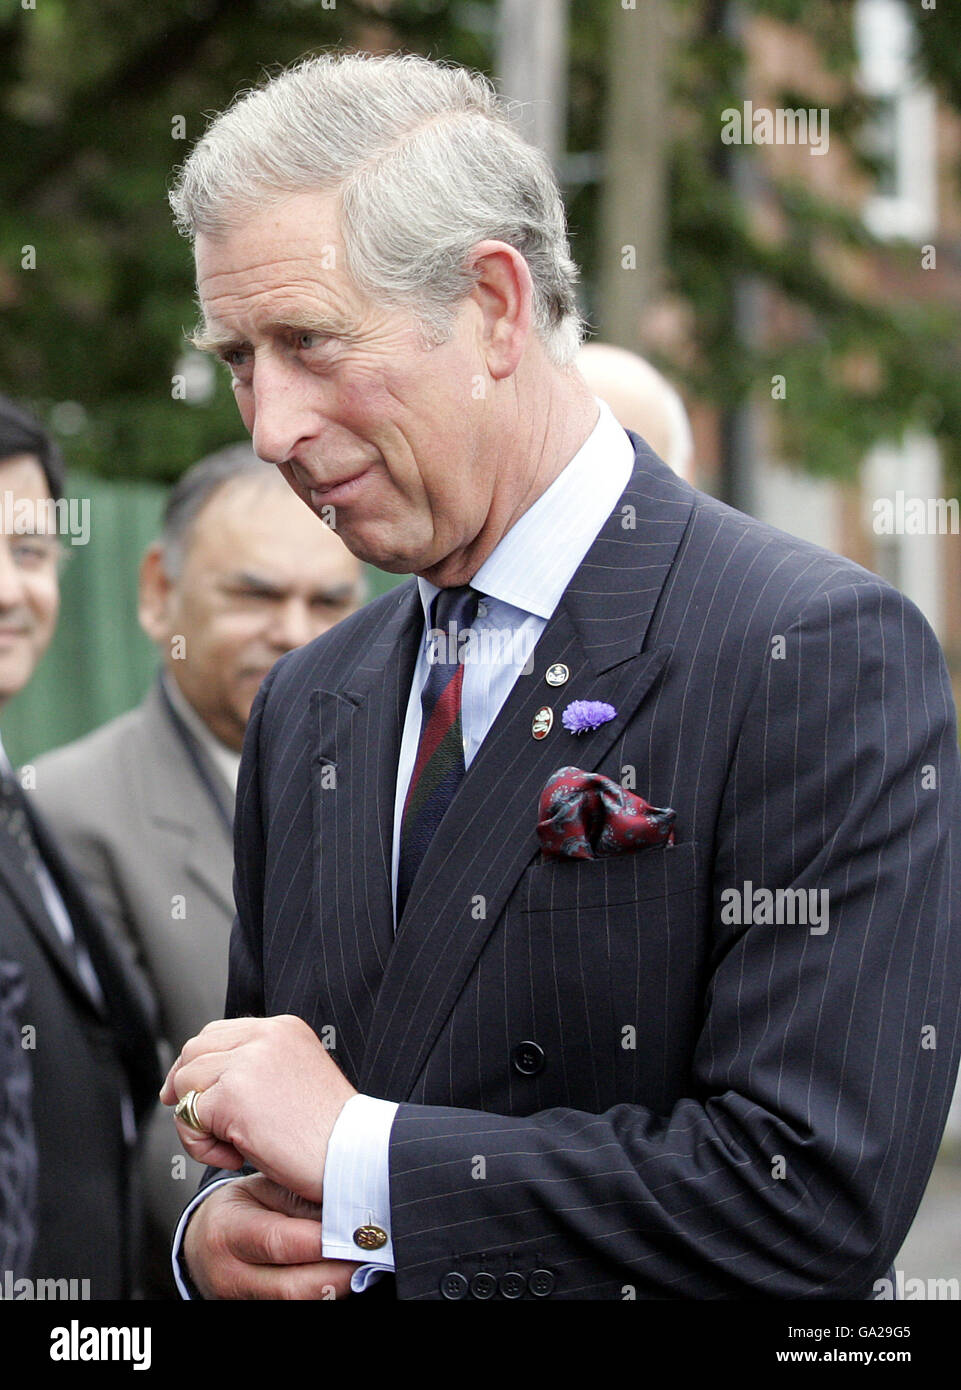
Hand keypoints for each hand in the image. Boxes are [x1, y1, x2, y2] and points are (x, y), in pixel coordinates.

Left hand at [160, 1014, 356, 1202]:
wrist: (353, 1156)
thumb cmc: (329, 1134)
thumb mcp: (295, 1079)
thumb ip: (259, 1067)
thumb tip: (209, 1077)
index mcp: (283, 1028)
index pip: (217, 1032)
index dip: (197, 1064)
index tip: (190, 1094)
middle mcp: (265, 1036)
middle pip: (194, 1050)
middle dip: (186, 1089)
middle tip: (202, 1125)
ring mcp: (247, 1062)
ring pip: (184, 1082)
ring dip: (196, 1122)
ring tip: (231, 1145)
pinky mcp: (232, 1095)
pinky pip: (187, 1116)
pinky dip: (201, 1145)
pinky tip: (234, 1156)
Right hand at [183, 1174, 360, 1299]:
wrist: (202, 1243)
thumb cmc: (239, 1209)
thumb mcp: (261, 1189)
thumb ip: (298, 1199)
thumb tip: (344, 1210)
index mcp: (227, 1232)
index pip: (280, 1242)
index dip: (325, 1240)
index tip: (360, 1231)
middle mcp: (229, 1274)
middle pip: (293, 1286)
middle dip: (339, 1272)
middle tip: (371, 1252)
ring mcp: (240, 1300)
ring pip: (298, 1302)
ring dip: (336, 1285)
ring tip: (361, 1261)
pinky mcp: (254, 1311)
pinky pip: (296, 1306)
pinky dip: (323, 1291)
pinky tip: (341, 1274)